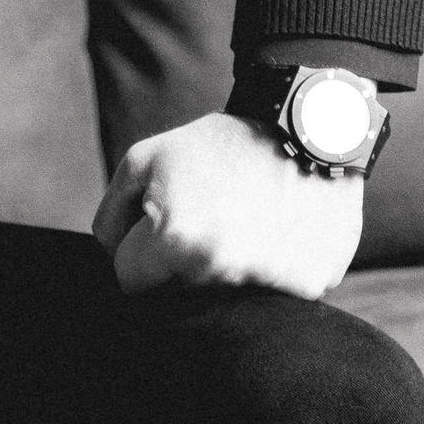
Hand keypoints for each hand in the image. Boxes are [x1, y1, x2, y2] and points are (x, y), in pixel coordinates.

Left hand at [92, 110, 363, 298]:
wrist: (311, 128)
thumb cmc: (223, 144)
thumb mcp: (147, 158)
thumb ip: (113, 214)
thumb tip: (111, 258)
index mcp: (176, 241)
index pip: (130, 281)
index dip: (139, 253)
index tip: (162, 227)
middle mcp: (222, 272)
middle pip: (180, 292)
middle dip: (184, 263)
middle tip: (212, 217)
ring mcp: (271, 284)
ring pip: (227, 295)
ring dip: (229, 266)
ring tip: (248, 220)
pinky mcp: (313, 286)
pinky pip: (276, 293)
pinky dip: (275, 270)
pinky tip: (282, 231)